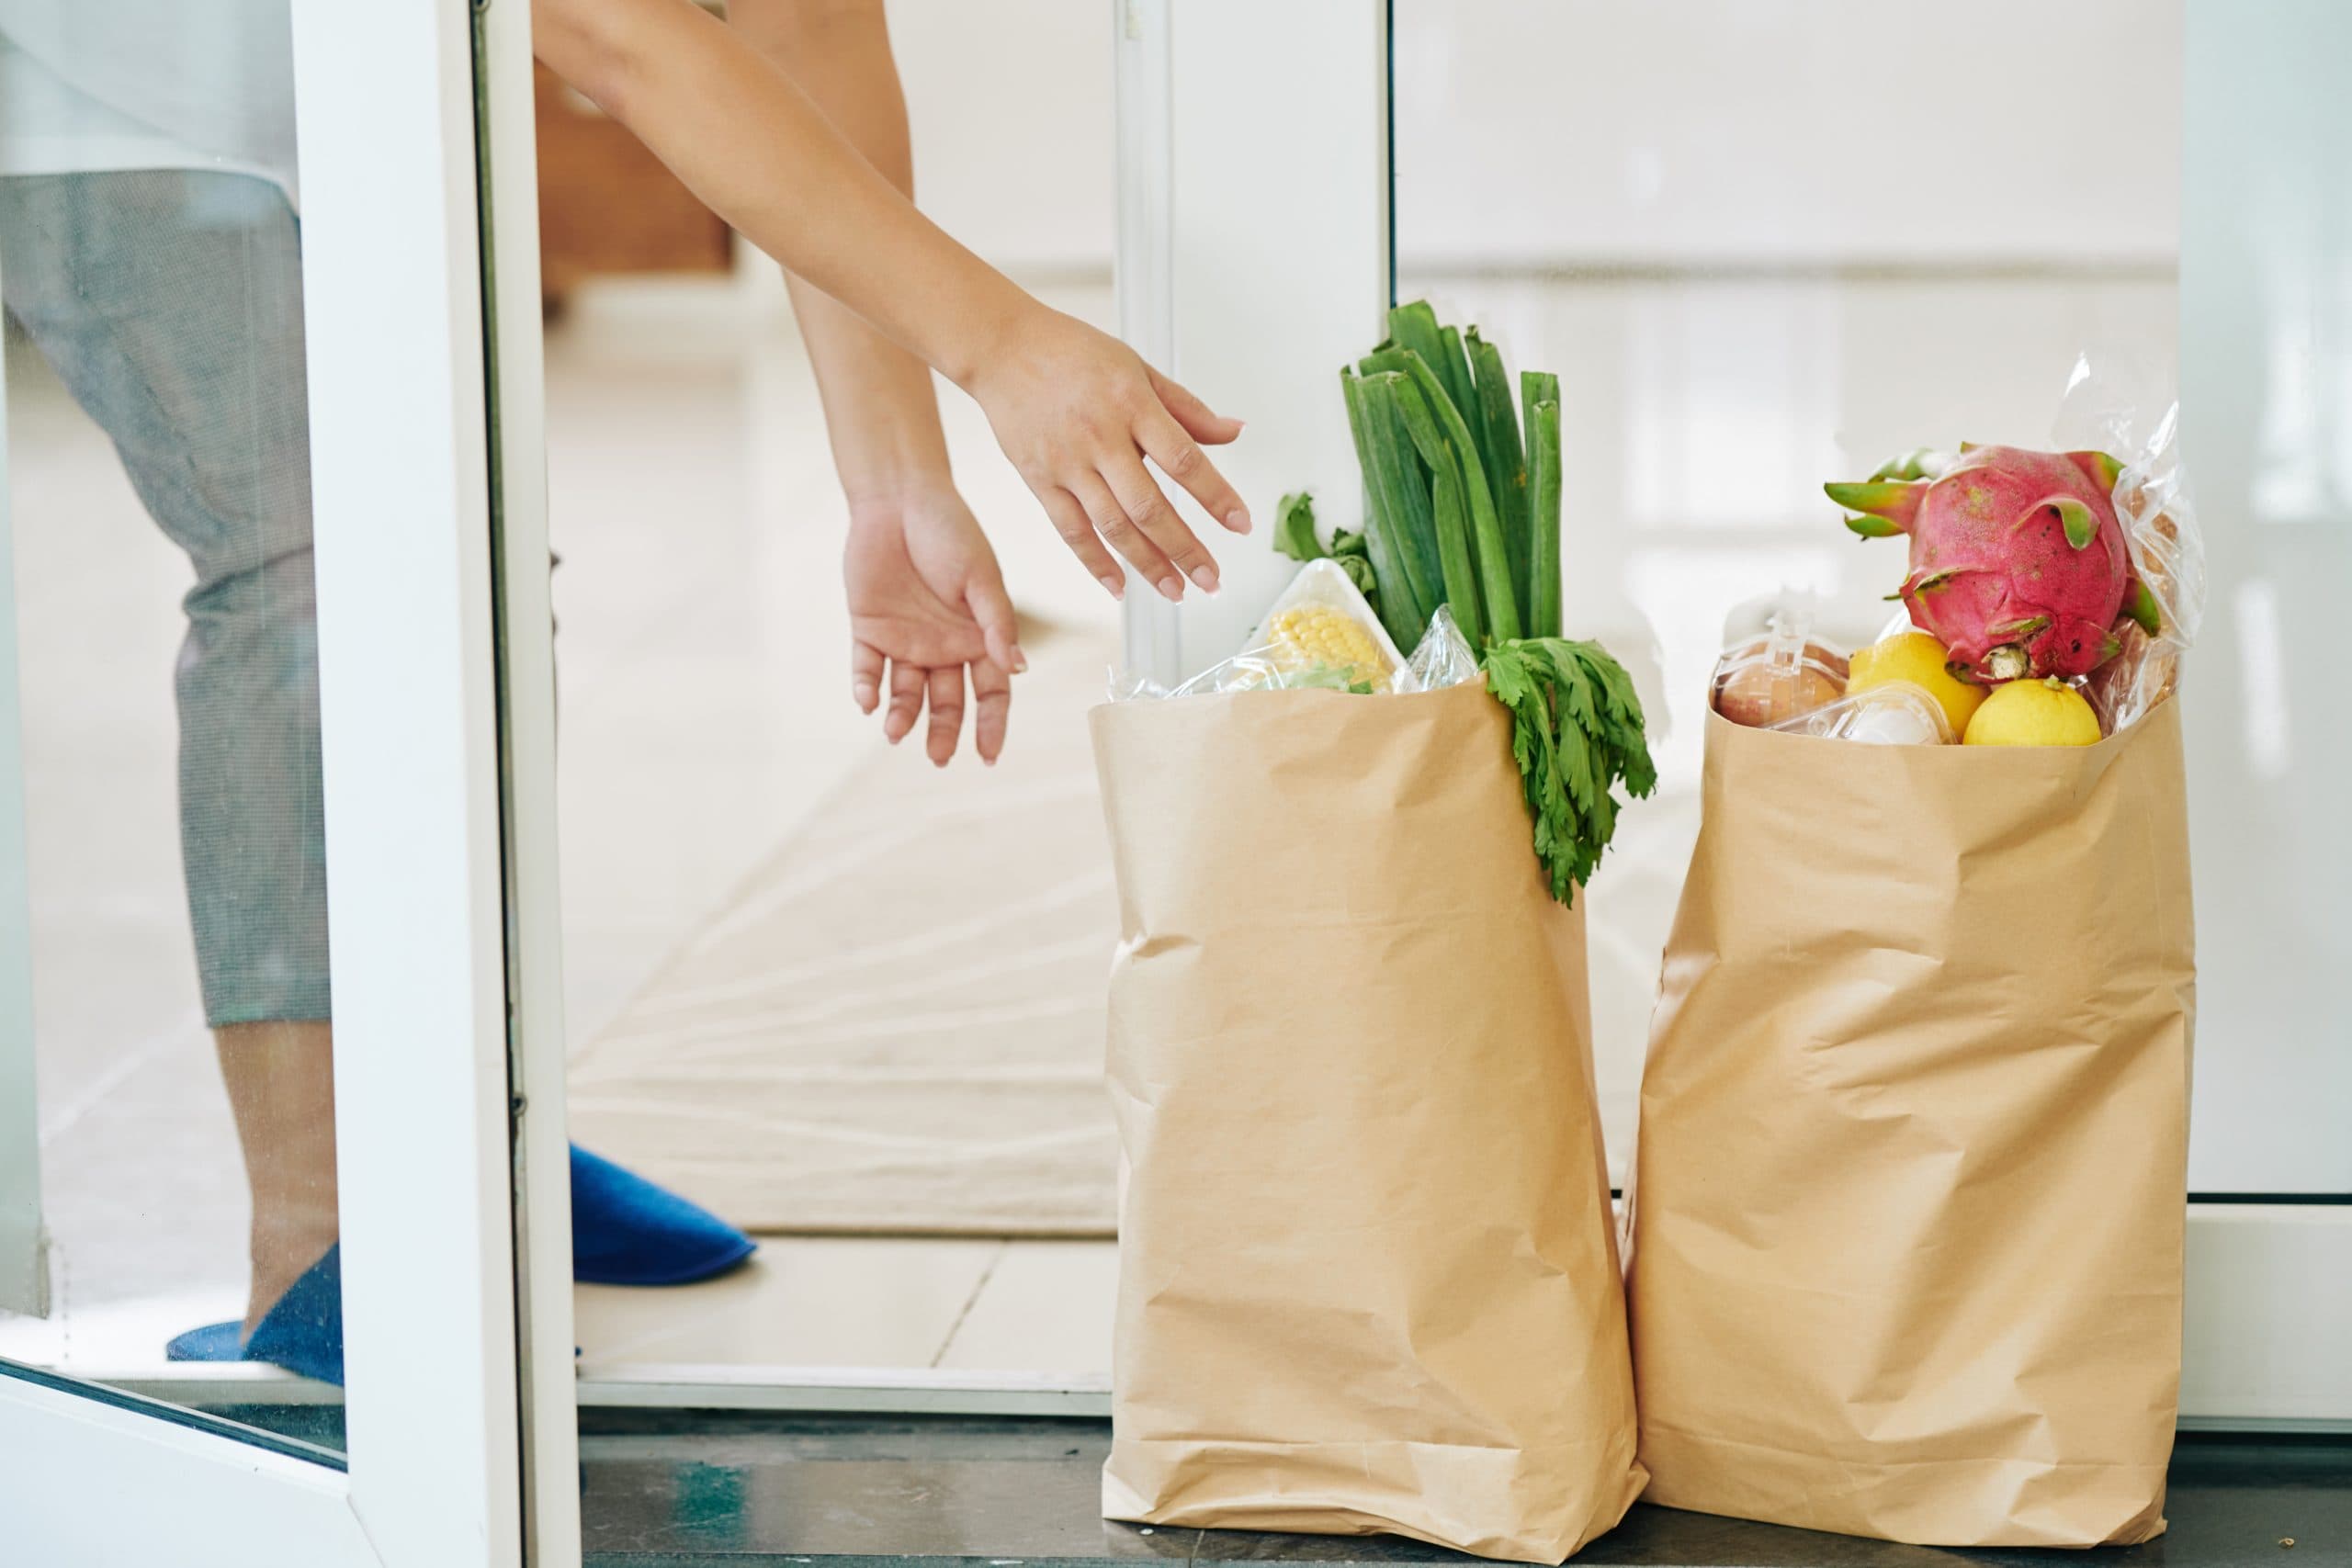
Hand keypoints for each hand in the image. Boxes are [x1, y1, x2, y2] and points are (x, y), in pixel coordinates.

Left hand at [844, 485, 1022, 765]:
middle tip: (939, 758)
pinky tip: (868, 702)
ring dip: (902, 716)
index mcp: (978, 637)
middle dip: (944, 732)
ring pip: (906, 693)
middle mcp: (943, 646)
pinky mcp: (869, 628)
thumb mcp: (981, 577)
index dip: (991, 724)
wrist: (899, 498)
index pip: (991, 692)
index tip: (988, 755)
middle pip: (947, 703)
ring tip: (896, 735)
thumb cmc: (950, 531)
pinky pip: (866, 667)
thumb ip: (997, 623)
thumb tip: (1018, 668)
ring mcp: (905, 640)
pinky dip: (866, 687)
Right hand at [962, 304, 1250, 603]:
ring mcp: (1067, 463)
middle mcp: (1100, 437)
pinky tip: (1120, 586)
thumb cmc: (1072, 353)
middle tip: (1211, 579)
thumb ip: (1186, 407)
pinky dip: (1096, 562)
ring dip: (1148, 564)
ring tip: (1176, 591)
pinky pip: (1071, 530)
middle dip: (1185, 549)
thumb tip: (1234, 431)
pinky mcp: (1039, 480)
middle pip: (1150, 506)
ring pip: (1113, 525)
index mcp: (1131, 404)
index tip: (1240, 524)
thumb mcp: (1137, 368)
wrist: (1002, 347)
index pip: (1183, 459)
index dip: (1215, 496)